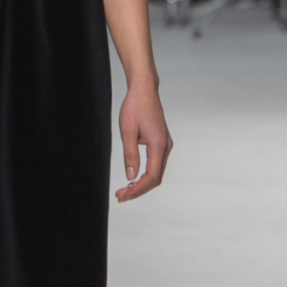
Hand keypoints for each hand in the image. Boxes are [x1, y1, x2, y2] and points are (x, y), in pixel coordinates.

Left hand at [115, 82, 171, 201]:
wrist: (144, 90)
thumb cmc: (135, 106)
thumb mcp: (127, 130)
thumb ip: (130, 154)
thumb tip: (131, 176)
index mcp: (158, 144)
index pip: (152, 176)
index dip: (138, 189)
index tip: (123, 195)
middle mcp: (165, 146)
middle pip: (156, 178)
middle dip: (139, 190)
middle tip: (121, 196)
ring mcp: (165, 145)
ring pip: (157, 172)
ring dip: (142, 183)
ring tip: (125, 190)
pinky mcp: (162, 143)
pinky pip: (156, 165)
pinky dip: (146, 175)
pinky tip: (133, 178)